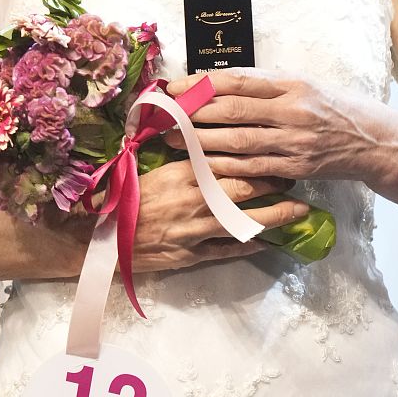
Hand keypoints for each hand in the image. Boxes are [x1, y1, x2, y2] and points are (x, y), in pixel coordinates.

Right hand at [131, 156, 309, 272]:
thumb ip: (180, 159)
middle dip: (274, 184)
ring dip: (274, 216)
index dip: (256, 159)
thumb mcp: (149, 168)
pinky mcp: (191, 255)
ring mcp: (195, 230)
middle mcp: (194, 200)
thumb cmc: (122, 197)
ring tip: (299, 210)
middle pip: (244, 190)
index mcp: (182, 173)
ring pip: (243, 221)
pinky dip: (249, 245)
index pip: (228, 162)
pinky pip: (227, 250)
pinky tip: (268, 241)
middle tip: (294, 177)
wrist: (99, 236)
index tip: (276, 153)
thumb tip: (205, 141)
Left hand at [165, 69, 397, 188]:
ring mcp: (294, 141)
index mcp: (291, 84)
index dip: (202, 84)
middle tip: (166, 117)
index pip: (238, 81)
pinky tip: (204, 166)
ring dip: (202, 143)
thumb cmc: (334, 107)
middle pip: (232, 111)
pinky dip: (225, 167)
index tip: (176, 88)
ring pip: (238, 142)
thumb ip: (267, 85)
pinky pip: (253, 169)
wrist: (374, 140)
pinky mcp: (296, 167)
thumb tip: (220, 84)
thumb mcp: (304, 84)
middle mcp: (291, 110)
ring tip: (175, 142)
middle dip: (194, 114)